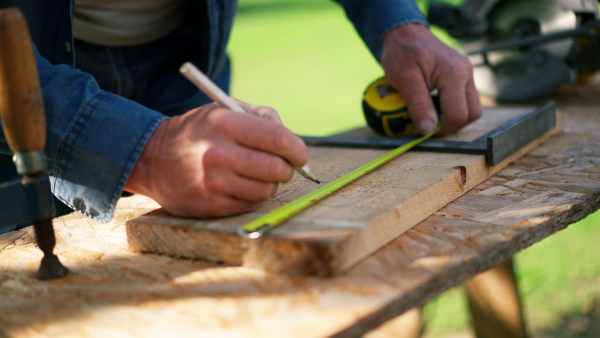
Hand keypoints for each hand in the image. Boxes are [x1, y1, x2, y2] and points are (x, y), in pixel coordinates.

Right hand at [125, 102, 307, 217]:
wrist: (153, 159)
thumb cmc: (198, 132)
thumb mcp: (223, 110)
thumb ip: (261, 118)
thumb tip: (293, 143)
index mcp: (225, 124)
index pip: (279, 140)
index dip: (297, 149)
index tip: (299, 154)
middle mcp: (218, 154)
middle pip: (277, 168)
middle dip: (287, 168)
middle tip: (284, 166)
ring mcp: (214, 183)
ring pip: (267, 190)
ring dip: (271, 183)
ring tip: (259, 174)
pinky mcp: (212, 205)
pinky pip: (250, 204)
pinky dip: (253, 195)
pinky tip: (241, 185)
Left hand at [381, 23, 481, 134]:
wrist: (404, 34)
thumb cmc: (402, 52)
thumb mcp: (405, 80)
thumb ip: (418, 106)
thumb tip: (428, 130)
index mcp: (454, 73)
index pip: (458, 114)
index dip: (442, 128)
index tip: (424, 131)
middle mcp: (467, 73)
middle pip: (472, 113)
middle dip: (451, 124)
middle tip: (430, 125)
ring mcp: (467, 74)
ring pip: (471, 107)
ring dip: (452, 116)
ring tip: (431, 114)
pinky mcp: (463, 76)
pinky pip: (464, 99)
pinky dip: (451, 107)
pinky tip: (434, 105)